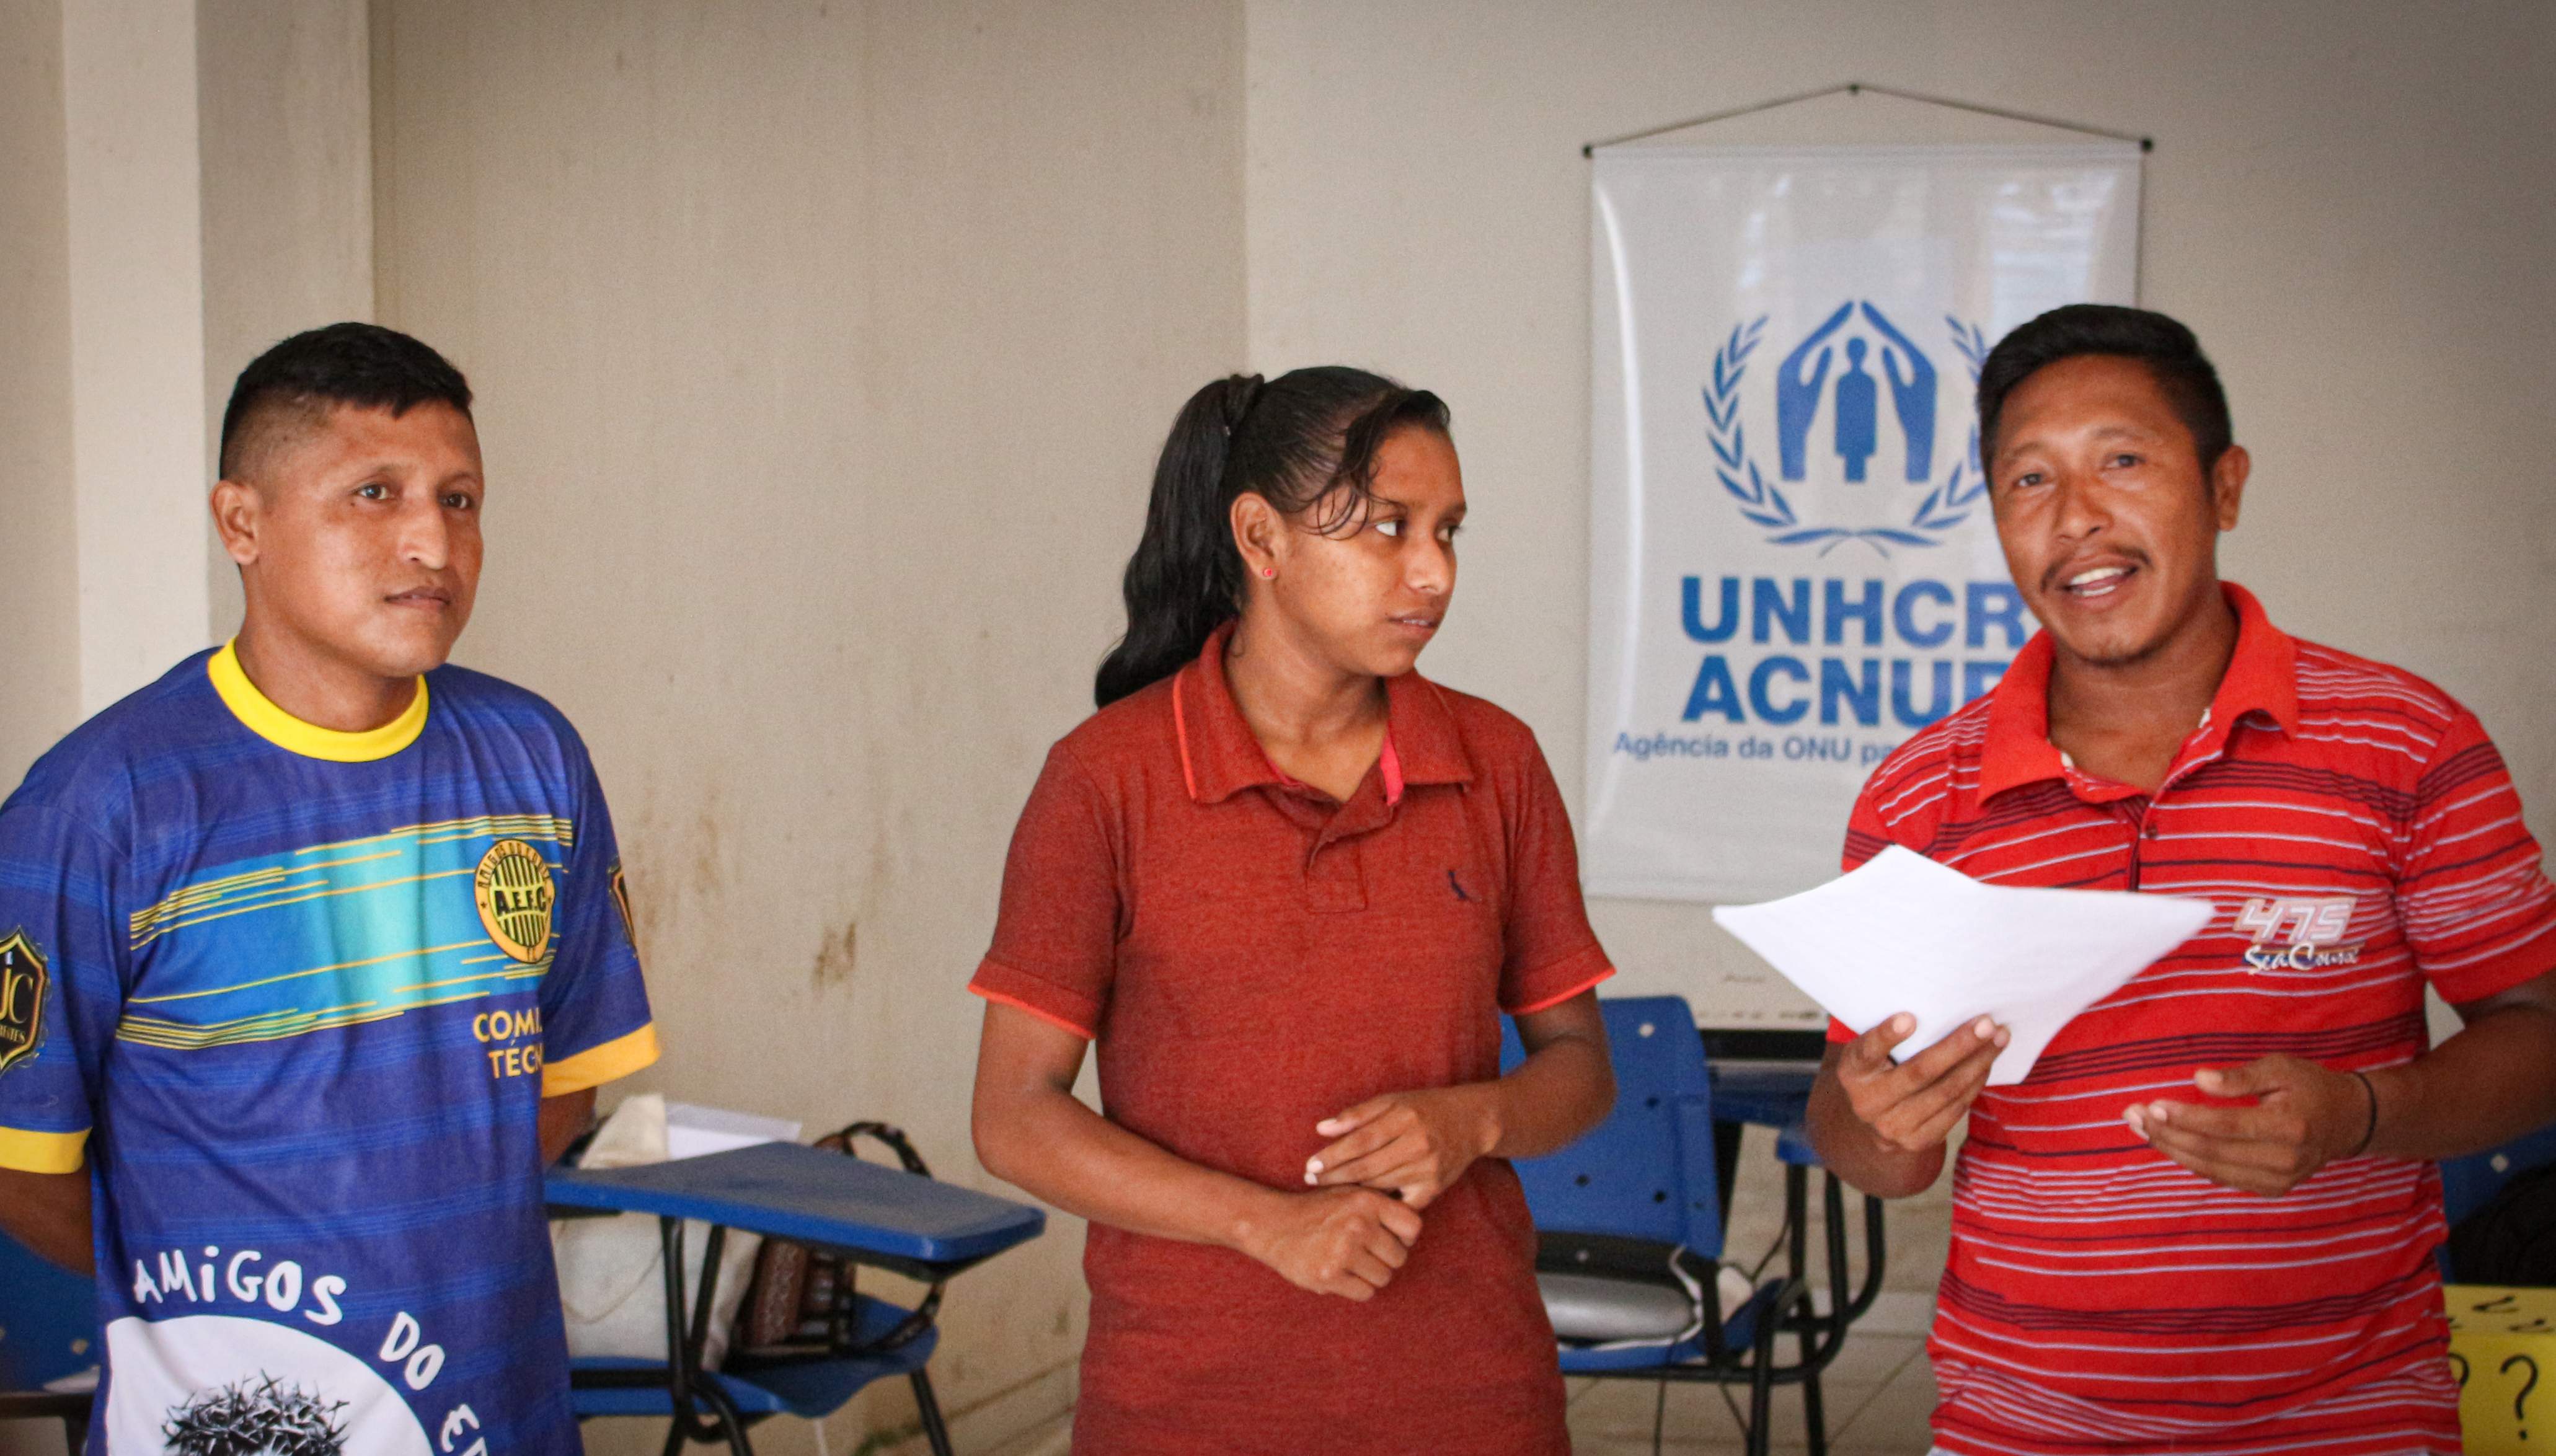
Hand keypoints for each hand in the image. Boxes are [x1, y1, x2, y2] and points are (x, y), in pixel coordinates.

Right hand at [1238, 1187, 1423, 1300]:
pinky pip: (1365, 1293)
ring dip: (1371, 1275)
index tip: (1389, 1238)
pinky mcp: (1329, 1276)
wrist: (1273, 1224)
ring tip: (1350, 1262)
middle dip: (1385, 1258)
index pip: (1413, 1228)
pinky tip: (1340, 1274)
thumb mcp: (1350, 1194)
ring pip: (1384, 1277)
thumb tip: (1414, 1232)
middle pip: (1399, 1257)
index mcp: (1367, 1201)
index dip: (1404, 1237)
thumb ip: (1382, 1207)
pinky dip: (1356, 1288)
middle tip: (1364, 1252)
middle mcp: (1358, 1224)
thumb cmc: (1318, 1211)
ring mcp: (1343, 1251)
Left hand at [1305, 1087, 1496, 1210]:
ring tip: (1328, 1189)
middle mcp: (1418, 1143)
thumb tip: (1321, 1129)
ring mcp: (1428, 1169)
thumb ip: (1357, 1115)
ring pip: (1380, 1185)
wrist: (1471, 1122)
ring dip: (1352, 1189)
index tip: (1311, 1165)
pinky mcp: (1435, 1188)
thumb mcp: (1392, 1101)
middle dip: (1335, 1176)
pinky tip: (1361, 1204)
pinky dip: (1380, 1204)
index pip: (1361, 1140)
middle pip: (1367, 1166)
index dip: (1333, 1155)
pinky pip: (1400, 1203)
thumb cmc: (1424, 1108)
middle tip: (1310, 1180)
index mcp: (1405, 1117)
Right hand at [1836, 1013, 2007, 1153]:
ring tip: (1998, 1038)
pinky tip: (1986, 1063)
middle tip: (1986, 1024)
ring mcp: (1891, 1126)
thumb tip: (1939, 1005)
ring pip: (1945, 1092)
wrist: (1874, 1119)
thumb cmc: (1880, 1068)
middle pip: (1920, 1072)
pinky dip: (1975, 1083)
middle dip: (1958, 1046)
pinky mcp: (1917, 1141)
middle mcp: (1867, 1102)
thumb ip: (1891, 1034)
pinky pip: (1955, 1109)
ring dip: (1978, 1063)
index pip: (1868, 1051)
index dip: (1887, 1035)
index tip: (1910, 1018)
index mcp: (1852, 1072)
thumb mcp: (1873, 1051)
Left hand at [2126, 1057, 2374, 1195]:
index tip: (2152, 1104)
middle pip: (2212, 1151)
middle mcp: (2285, 1160)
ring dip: (2171, 1149)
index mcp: (2290, 1127)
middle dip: (2167, 1134)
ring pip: (2211, 1169)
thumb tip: (2197, 1079)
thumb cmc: (2310, 1087)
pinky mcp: (2271, 1189)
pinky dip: (2190, 1161)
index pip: (2226, 1126)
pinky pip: (2221, 1178)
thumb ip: (2239, 1077)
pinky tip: (2166, 1141)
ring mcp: (2278, 1180)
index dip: (2186, 1117)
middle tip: (2132, 1115)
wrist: (2347, 1122)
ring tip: (2139, 1127)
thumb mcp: (2281, 1069)